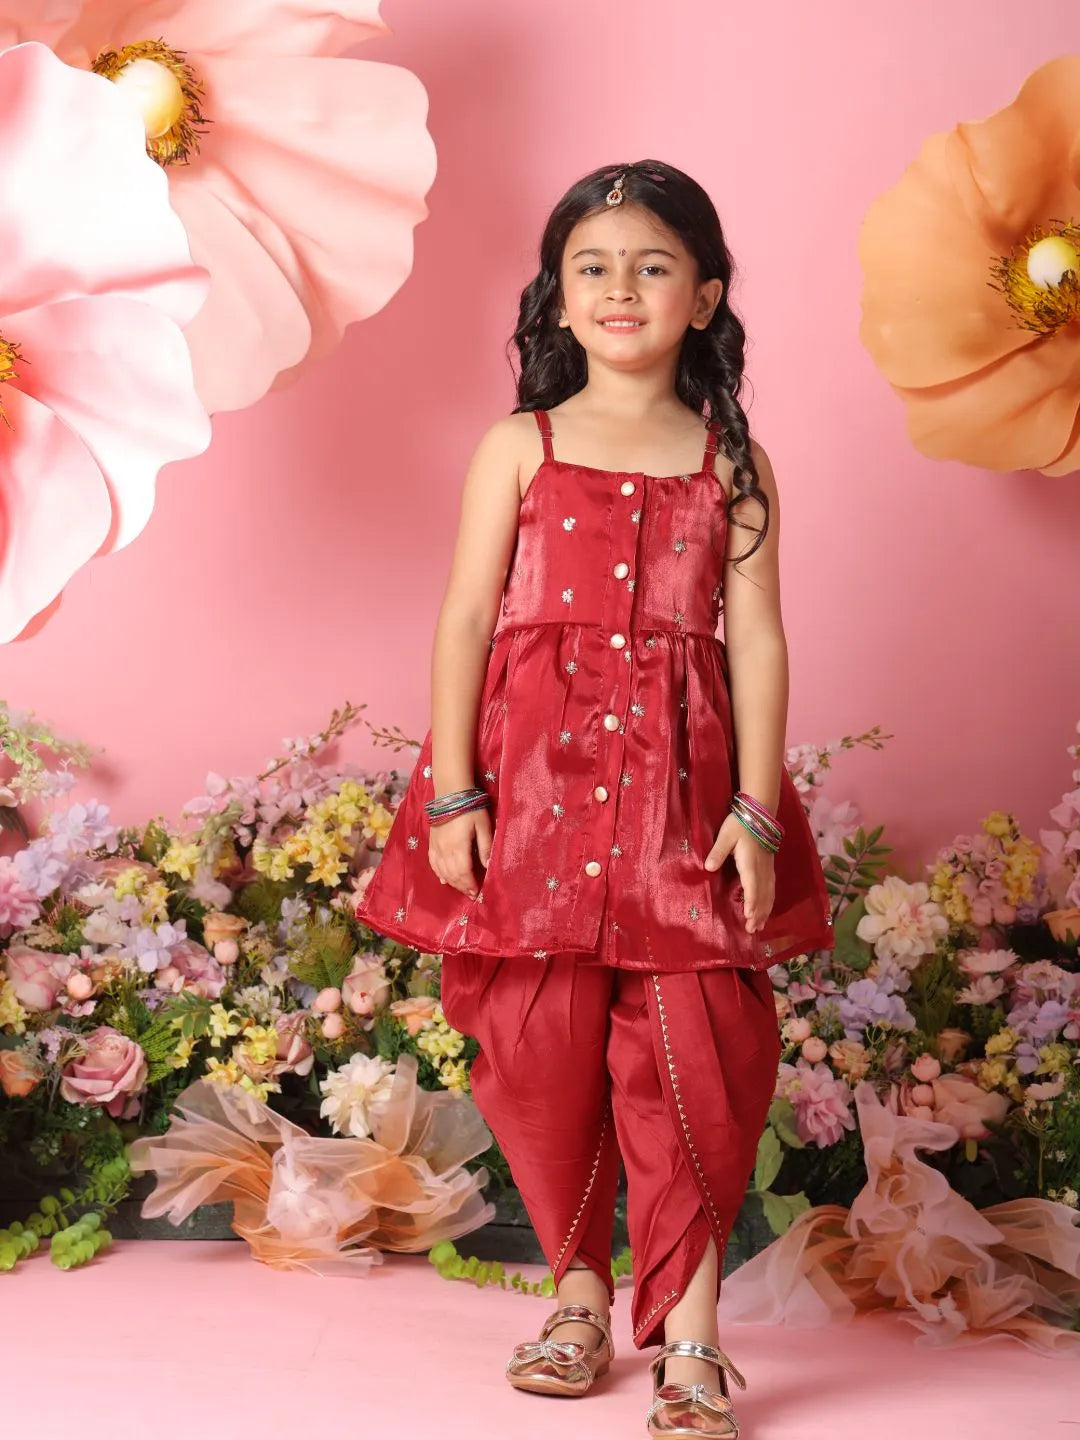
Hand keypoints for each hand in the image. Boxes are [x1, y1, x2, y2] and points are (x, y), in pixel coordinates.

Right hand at [428, 807, 492, 898]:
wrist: (451, 792)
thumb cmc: (471, 808)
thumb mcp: (483, 826)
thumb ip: (485, 847)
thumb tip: (488, 866)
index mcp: (459, 847)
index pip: (464, 872)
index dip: (470, 884)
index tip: (477, 893)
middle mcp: (445, 850)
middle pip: (453, 874)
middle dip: (462, 886)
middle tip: (471, 894)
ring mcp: (436, 846)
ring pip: (442, 871)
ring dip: (452, 882)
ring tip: (461, 888)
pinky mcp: (432, 842)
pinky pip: (433, 862)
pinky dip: (438, 873)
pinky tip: (444, 879)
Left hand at [704, 812, 774, 933]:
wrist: (759, 812)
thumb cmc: (739, 825)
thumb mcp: (725, 836)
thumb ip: (718, 852)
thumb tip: (708, 867)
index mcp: (750, 863)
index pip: (752, 887)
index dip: (751, 903)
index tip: (748, 917)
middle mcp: (762, 869)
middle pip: (762, 895)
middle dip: (758, 913)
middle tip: (753, 930)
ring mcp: (767, 868)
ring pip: (769, 893)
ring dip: (765, 910)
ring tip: (760, 926)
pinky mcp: (769, 866)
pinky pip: (771, 888)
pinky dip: (770, 901)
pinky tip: (768, 909)